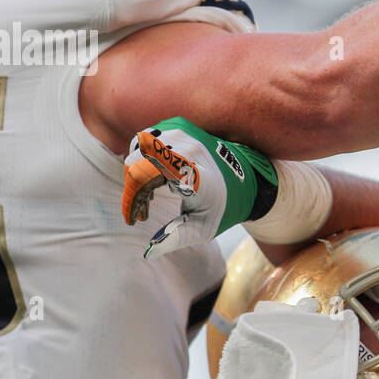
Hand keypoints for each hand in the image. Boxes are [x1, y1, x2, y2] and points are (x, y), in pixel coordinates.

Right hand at [121, 117, 277, 259]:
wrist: (247, 178)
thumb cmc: (224, 206)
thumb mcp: (203, 229)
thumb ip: (175, 239)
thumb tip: (149, 252)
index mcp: (193, 175)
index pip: (144, 174)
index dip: (131, 197)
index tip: (133, 220)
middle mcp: (187, 149)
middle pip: (136, 163)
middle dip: (132, 190)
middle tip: (142, 213)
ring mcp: (183, 133)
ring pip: (138, 149)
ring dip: (137, 174)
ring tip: (149, 198)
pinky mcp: (179, 126)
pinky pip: (147, 139)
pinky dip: (144, 160)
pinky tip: (154, 182)